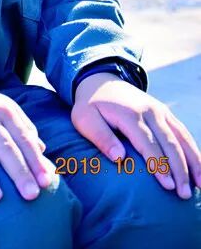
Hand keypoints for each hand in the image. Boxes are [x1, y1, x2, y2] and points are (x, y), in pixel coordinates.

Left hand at [72, 73, 200, 197]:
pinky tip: (199, 167)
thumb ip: (101, 137)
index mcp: (130, 114)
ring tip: (200, 185)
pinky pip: (182, 131)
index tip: (168, 186)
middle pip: (170, 142)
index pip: (148, 143)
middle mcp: (149, 110)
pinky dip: (193, 149)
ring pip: (182, 136)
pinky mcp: (164, 112)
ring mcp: (160, 110)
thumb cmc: (90, 105)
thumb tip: (120, 158)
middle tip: (184, 194)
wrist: (99, 80)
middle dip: (180, 169)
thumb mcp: (85, 119)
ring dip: (193, 161)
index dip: (159, 165)